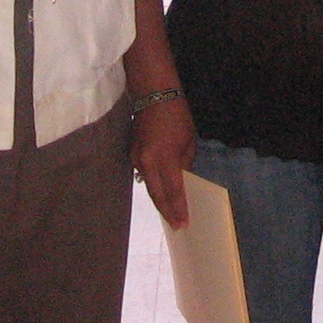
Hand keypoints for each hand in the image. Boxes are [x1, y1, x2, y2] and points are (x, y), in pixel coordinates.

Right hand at [132, 97, 196, 226]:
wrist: (153, 95)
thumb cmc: (177, 115)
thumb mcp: (189, 140)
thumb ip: (185, 163)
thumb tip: (182, 181)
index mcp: (165, 157)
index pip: (173, 190)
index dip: (179, 208)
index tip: (184, 223)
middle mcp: (147, 162)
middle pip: (157, 195)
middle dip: (167, 212)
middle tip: (177, 226)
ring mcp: (137, 159)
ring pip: (150, 187)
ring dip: (160, 201)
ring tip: (171, 215)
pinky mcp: (133, 155)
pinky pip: (146, 176)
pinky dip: (154, 187)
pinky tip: (162, 195)